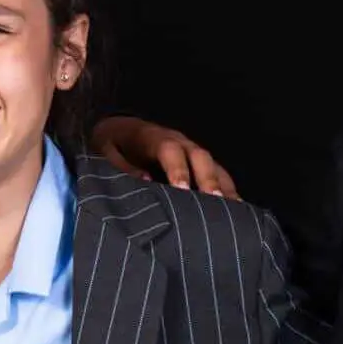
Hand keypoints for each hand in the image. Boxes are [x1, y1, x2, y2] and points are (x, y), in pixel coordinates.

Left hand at [90, 115, 236, 197]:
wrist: (121, 130)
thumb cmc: (112, 145)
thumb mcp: (104, 151)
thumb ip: (121, 166)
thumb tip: (144, 180)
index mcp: (153, 137)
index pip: (170, 149)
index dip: (178, 168)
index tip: (182, 190)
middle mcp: (178, 141)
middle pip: (200, 156)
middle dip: (208, 179)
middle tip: (214, 202)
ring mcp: (192, 151)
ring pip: (214, 166)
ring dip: (224, 187)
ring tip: (234, 213)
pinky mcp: (199, 163)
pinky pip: (219, 174)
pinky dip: (229, 191)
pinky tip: (238, 211)